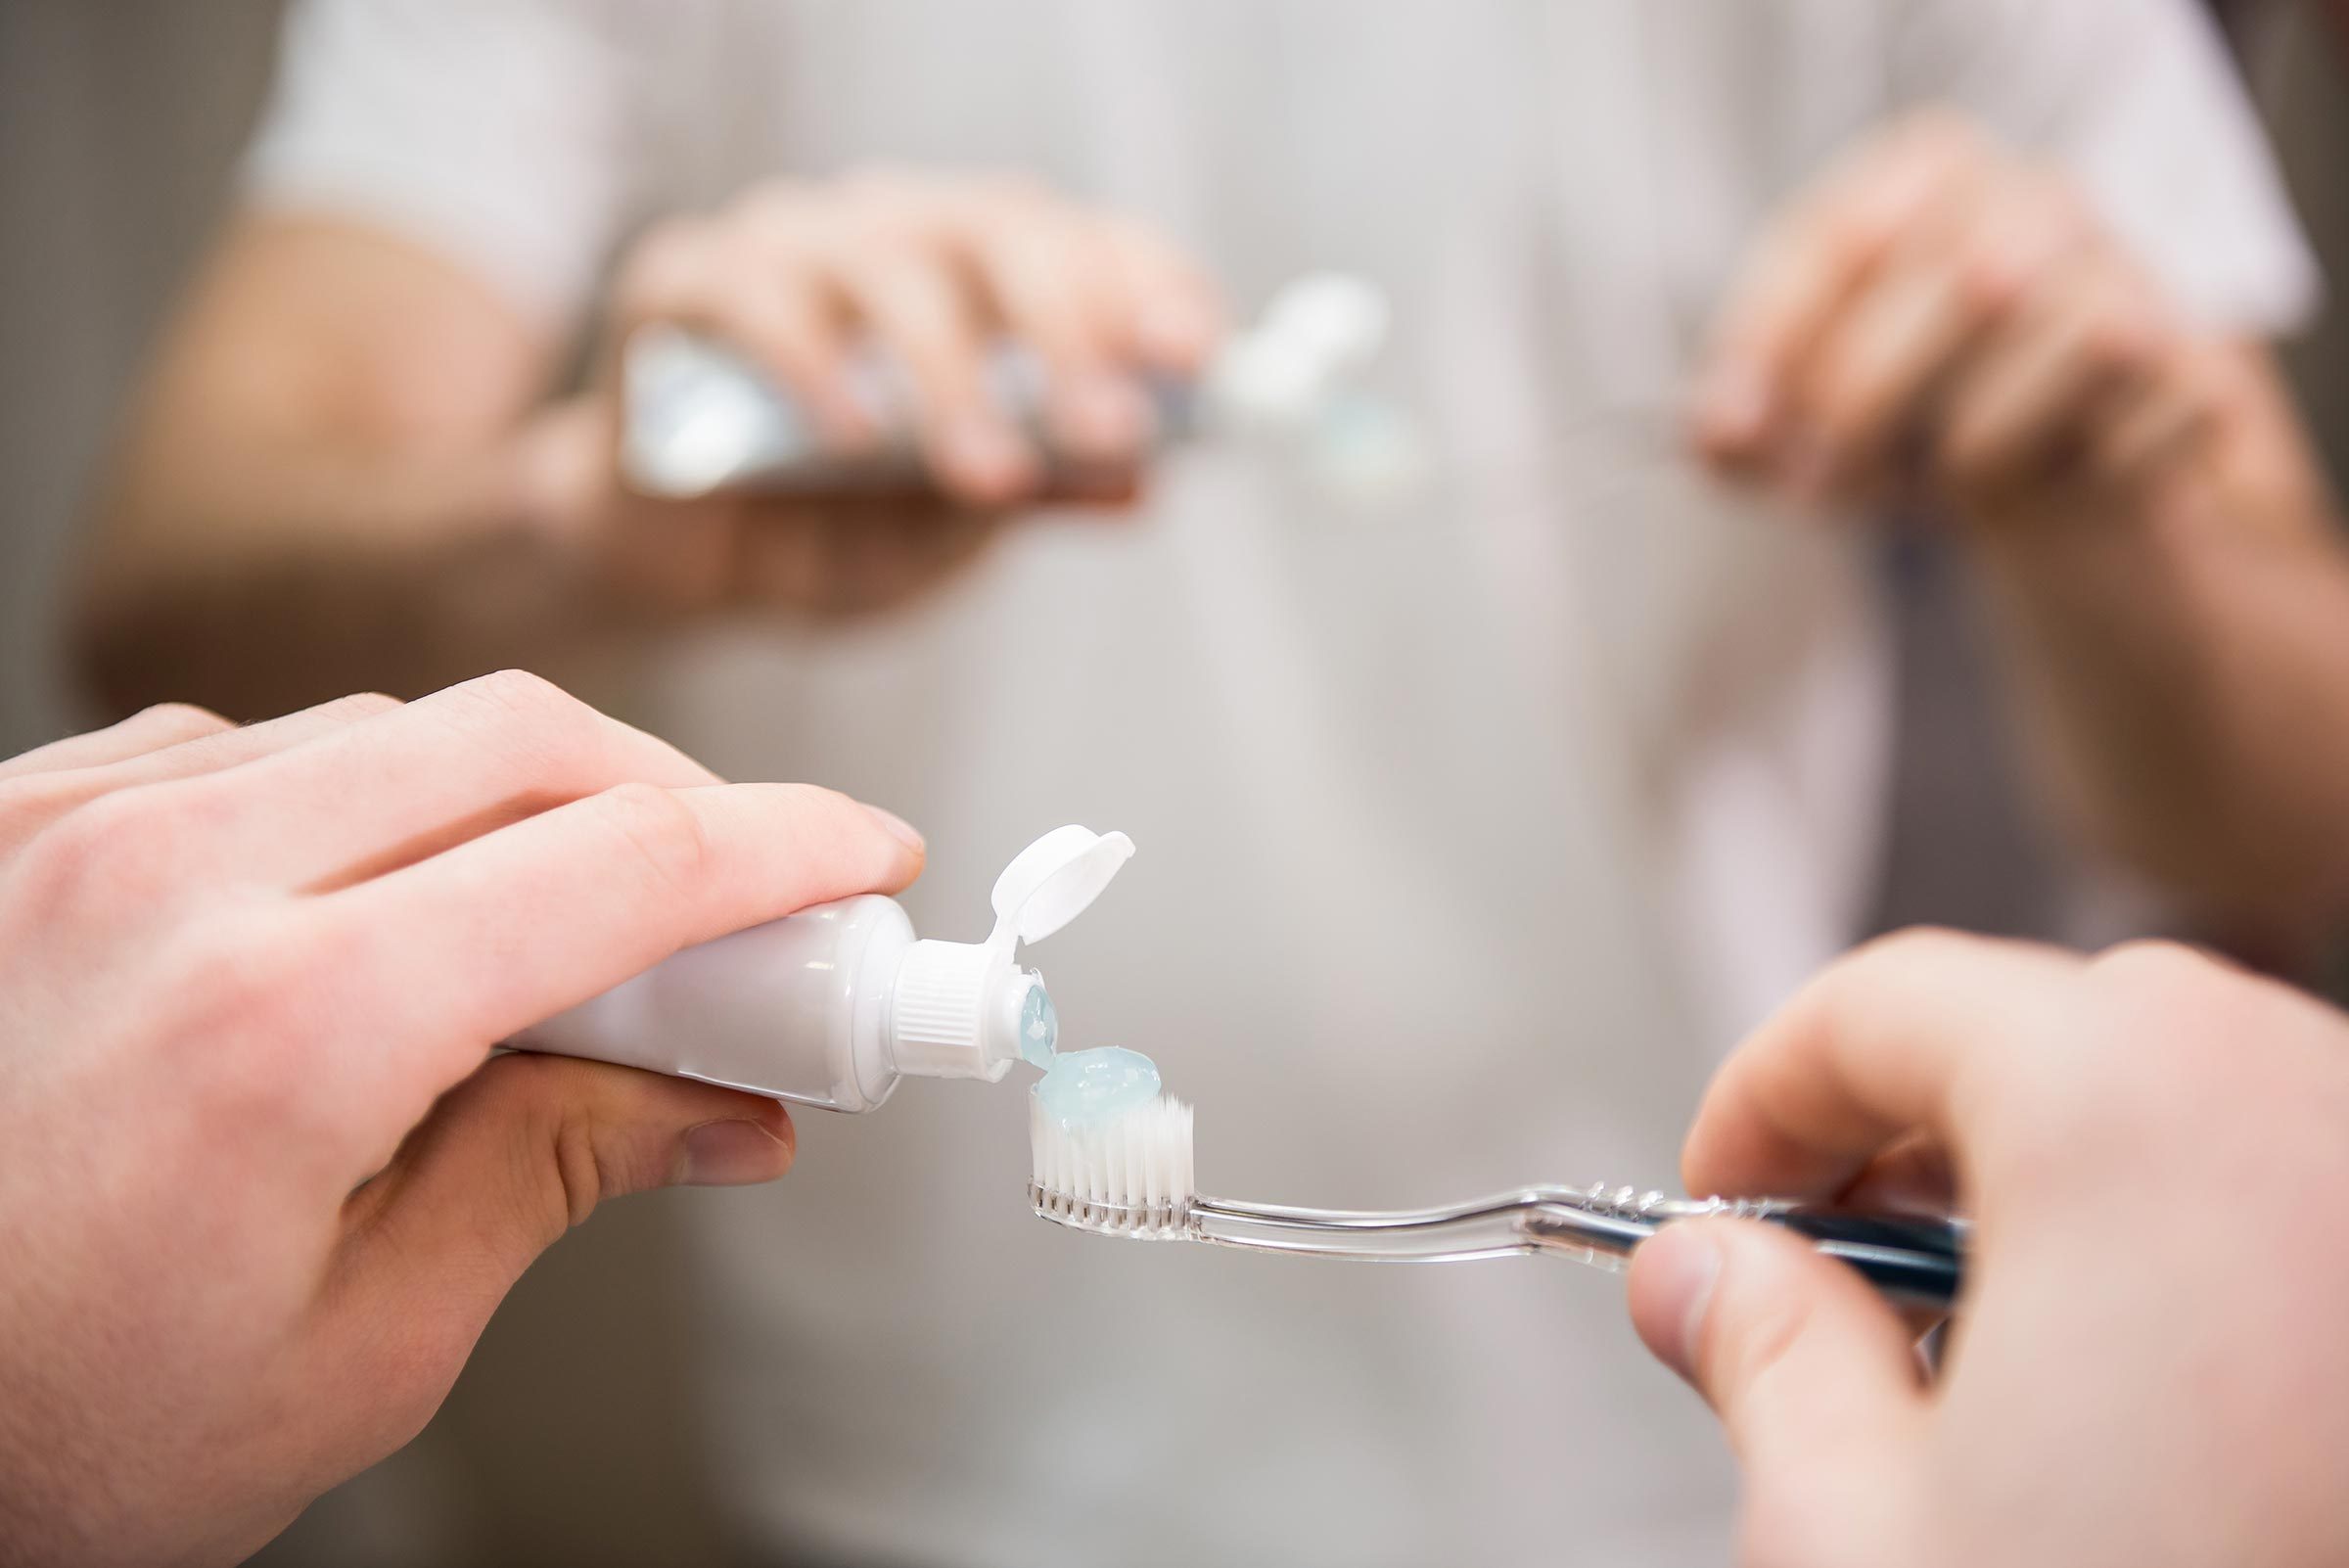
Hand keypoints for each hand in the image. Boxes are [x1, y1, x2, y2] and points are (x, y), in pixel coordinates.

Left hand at [0, 672, 924, 1565]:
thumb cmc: (42, 1427)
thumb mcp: (359, 1349)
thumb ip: (558, 1180)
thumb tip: (726, 1107)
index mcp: (280, 1030)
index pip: (622, 863)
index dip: (787, 846)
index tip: (864, 858)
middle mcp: (164, 882)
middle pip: (522, 739)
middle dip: (674, 798)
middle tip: (737, 901)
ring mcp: (66, 828)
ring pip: (388, 728)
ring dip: (516, 801)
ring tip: (552, 934)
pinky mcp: (11, 816)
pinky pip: (247, 747)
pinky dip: (363, 800)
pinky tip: (374, 905)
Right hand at [516, 168, 1221, 616]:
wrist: (680, 566)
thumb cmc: (828, 532)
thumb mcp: (949, 537)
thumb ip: (1034, 497)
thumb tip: (1144, 483)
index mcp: (984, 278)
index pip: (1086, 243)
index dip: (1148, 286)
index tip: (1196, 356)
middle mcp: (896, 234)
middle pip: (1000, 231)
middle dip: (1068, 329)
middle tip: (1110, 427)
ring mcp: (789, 247)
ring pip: (887, 262)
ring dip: (951, 370)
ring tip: (988, 469)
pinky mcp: (683, 282)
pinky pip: (756, 297)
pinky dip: (814, 365)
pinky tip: (855, 441)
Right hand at [1626, 930, 2348, 1567]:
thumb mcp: (1861, 1535)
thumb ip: (1759, 1353)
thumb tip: (1699, 1280)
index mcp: (2131, 1109)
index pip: (1887, 1003)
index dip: (1763, 1094)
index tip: (1723, 1198)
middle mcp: (2310, 1109)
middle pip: (2058, 1036)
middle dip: (1918, 1142)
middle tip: (1837, 1291)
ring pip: (2206, 1114)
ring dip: (2072, 1203)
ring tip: (2006, 1387)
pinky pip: (2314, 1212)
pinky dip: (2217, 1267)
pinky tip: (2168, 1429)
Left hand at [1693, 113, 2229, 525]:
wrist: (2052, 470)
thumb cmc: (1912, 412)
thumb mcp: (1803, 414)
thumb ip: (1741, 424)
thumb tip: (1715, 434)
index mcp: (1924, 174)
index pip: (1844, 234)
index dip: (1775, 340)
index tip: (1729, 430)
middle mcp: (2034, 196)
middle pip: (1956, 280)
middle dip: (1866, 403)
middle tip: (1816, 488)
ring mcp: (2123, 272)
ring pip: (2049, 347)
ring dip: (1961, 448)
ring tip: (1926, 483)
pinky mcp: (2185, 368)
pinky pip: (2113, 430)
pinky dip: (2047, 478)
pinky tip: (2025, 481)